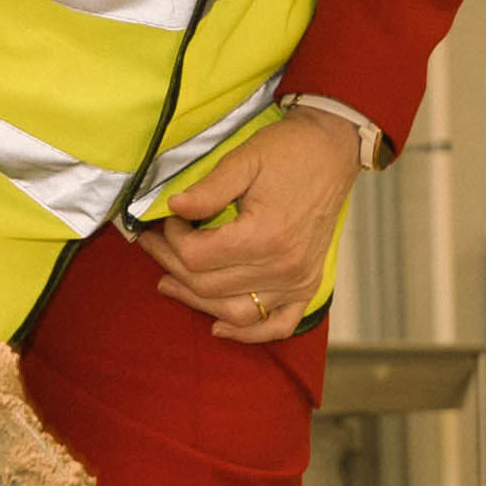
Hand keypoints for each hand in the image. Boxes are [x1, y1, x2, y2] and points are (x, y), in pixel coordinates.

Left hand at [138, 108, 360, 346]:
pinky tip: (219, 326)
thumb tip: (172, 208)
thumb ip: (208, 189)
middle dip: (173, 265)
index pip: (197, 256)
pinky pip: (277, 326)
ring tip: (169, 282)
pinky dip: (248, 333)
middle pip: (208, 285)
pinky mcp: (307, 285)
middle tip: (153, 245)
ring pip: (233, 311)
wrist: (331, 152)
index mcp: (264, 235)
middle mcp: (282, 267)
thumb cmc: (288, 151)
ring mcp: (297, 281)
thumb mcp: (243, 159)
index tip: (168, 220)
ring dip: (196, 301)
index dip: (172, 239)